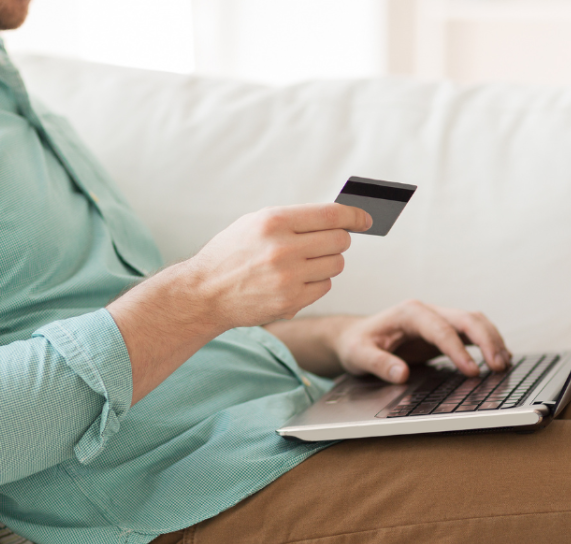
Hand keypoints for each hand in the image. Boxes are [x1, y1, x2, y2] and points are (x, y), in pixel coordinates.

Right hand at [182, 204, 371, 328]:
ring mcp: (288, 277)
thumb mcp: (255, 223)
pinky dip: (316, 283)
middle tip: (322, 244)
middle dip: (336, 241)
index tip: (365, 219)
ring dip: (327, 263)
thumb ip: (294, 219)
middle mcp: (283, 248)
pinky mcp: (291, 301)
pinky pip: (324, 286)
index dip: (355, 216)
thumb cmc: (231, 254)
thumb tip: (338, 217)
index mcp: (274, 221)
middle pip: (339, 240)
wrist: (205, 292)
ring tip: (303, 263)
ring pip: (335, 264)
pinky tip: (295, 281)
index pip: (332, 215)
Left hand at [332, 300, 510, 383]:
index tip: (472, 371)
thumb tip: (402, 374)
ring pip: (474, 322)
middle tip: (499, 366)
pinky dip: (488, 344)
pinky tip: (499, 360)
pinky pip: (472, 333)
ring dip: (492, 341)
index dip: (458, 350)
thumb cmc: (357, 344)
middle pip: (466, 319)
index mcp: (409, 313)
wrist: (355, 337)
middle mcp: (427, 312)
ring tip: (504, 365)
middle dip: (486, 341)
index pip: (440, 329)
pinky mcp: (444, 332)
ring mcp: (438, 320)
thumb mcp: (358, 355)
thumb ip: (379, 364)